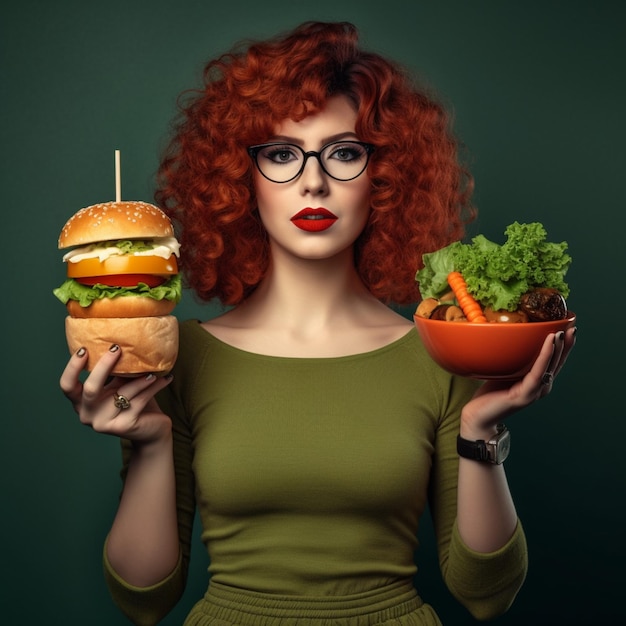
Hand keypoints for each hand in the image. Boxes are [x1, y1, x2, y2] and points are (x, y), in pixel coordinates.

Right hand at [59, 344, 173, 443]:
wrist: (151, 431)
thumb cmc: (133, 402)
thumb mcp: (119, 386)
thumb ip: (115, 372)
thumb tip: (121, 344)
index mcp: (81, 402)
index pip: (67, 386)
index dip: (72, 368)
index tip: (84, 348)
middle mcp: (87, 415)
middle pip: (90, 389)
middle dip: (104, 366)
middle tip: (117, 348)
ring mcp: (104, 423)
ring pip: (122, 392)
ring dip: (140, 378)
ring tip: (154, 369)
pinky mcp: (123, 426)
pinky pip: (139, 400)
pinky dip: (153, 387)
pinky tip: (166, 378)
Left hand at [460, 326, 576, 438]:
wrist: (479, 416)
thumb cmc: (490, 394)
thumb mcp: (504, 371)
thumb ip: (513, 360)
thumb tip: (511, 337)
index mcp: (537, 381)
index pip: (553, 361)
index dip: (563, 346)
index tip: (569, 328)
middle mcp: (540, 387)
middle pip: (557, 363)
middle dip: (566, 345)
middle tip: (572, 327)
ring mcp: (535, 392)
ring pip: (550, 366)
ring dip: (557, 348)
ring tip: (561, 332)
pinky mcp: (526, 394)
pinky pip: (538, 372)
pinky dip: (545, 356)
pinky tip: (549, 343)